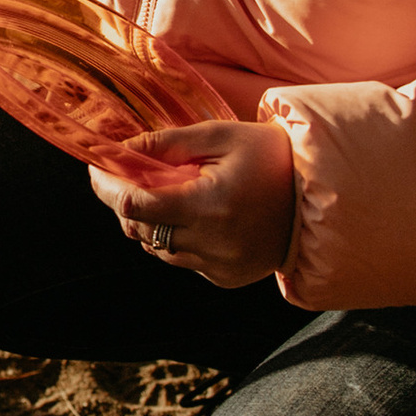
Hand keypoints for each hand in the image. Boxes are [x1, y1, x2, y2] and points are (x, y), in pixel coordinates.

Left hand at [91, 117, 295, 288]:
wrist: (320, 195)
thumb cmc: (269, 155)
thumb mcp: (220, 137)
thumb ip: (167, 144)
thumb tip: (120, 150)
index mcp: (210, 205)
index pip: (138, 206)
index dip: (109, 189)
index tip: (96, 171)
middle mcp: (214, 243)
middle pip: (142, 231)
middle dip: (126, 206)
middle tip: (125, 179)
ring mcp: (221, 266)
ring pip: (160, 250)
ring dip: (150, 225)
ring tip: (164, 196)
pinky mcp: (227, 278)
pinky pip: (184, 261)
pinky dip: (177, 240)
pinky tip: (193, 217)